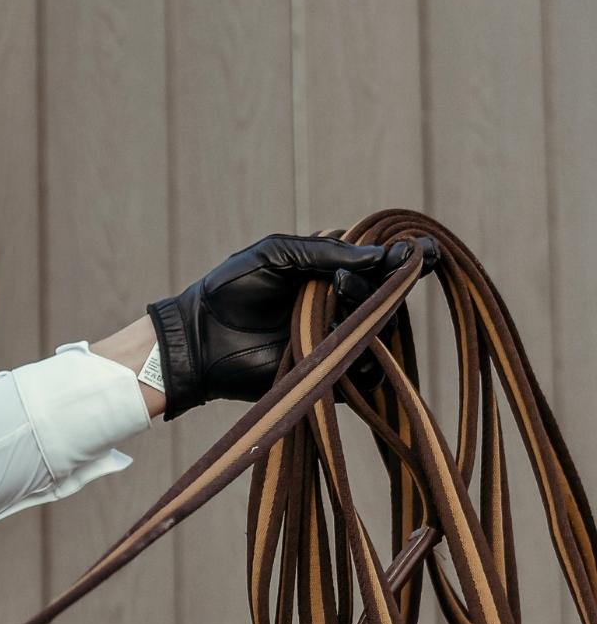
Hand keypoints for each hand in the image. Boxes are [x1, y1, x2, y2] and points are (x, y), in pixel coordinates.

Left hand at [146, 232, 437, 419]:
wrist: (200, 338)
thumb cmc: (230, 290)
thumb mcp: (274, 254)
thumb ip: (322, 251)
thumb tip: (377, 254)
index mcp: (332, 271)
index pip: (380, 263)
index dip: (406, 257)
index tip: (424, 251)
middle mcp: (342, 304)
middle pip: (388, 296)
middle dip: (383, 284)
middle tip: (348, 278)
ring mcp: (339, 339)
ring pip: (382, 331)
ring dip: (370, 313)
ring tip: (337, 296)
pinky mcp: (331, 373)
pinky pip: (367, 372)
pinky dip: (365, 357)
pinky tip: (342, 338)